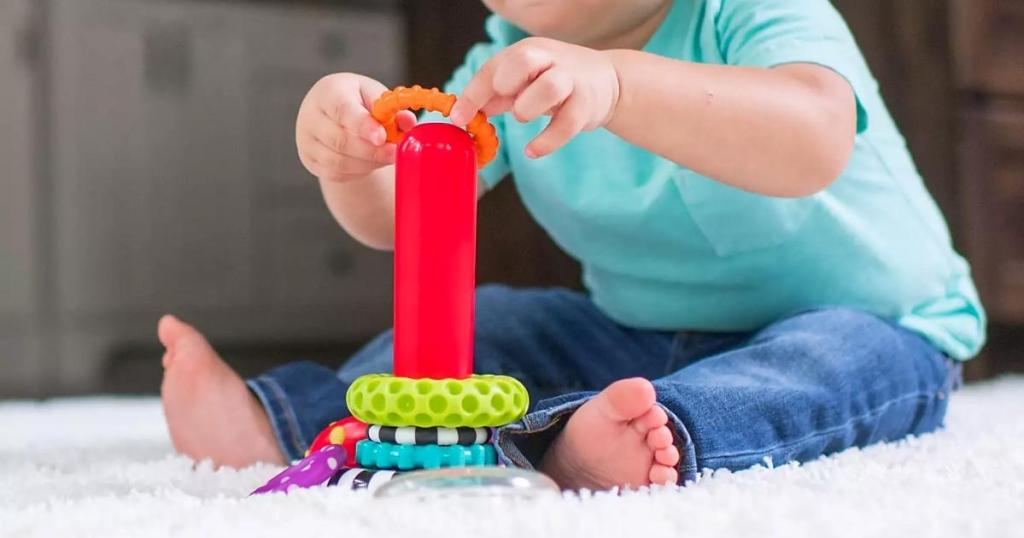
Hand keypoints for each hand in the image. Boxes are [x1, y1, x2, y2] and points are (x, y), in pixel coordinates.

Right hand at [296, 73, 416, 181]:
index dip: (363, 126)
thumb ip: (391, 109)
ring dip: (367, 163)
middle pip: (340, 140)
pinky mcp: (310, 160)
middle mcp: (311, 115)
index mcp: (328, 91)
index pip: (342, 110)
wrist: (334, 114)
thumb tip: (408, 122)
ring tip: (385, 156)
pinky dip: (358, 171)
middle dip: (372, 151)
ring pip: (338, 161)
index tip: (382, 137)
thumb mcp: (374, 97)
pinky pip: (336, 173)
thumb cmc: (358, 102)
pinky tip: (370, 162)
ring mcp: (306, 140)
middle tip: (394, 153)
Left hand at [448, 37, 619, 157]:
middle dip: (505, 84)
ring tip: (523, 118)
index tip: (459, 119)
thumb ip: (494, 96)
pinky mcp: (586, 105)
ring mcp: (570, 81)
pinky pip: (566, 124)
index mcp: (527, 52)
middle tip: (505, 103)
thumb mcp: (523, 82)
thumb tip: (462, 115)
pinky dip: (546, 141)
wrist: (607, 83)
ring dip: (527, 108)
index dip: (472, 95)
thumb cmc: (556, 82)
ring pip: (548, 87)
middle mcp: (549, 60)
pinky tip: (532, 151)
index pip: (493, 68)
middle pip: (523, 59)